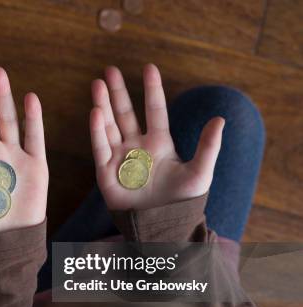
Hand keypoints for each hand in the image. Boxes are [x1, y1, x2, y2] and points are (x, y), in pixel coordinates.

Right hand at [90, 64, 223, 209]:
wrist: (161, 228)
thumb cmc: (182, 202)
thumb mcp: (200, 173)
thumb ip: (208, 146)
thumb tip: (220, 119)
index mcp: (159, 144)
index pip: (154, 110)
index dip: (152, 90)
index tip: (149, 68)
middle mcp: (137, 147)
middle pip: (125, 114)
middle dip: (118, 93)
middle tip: (110, 70)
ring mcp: (120, 159)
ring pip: (108, 126)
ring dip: (102, 105)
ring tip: (97, 84)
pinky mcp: (106, 173)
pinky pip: (100, 148)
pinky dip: (97, 130)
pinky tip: (96, 112)